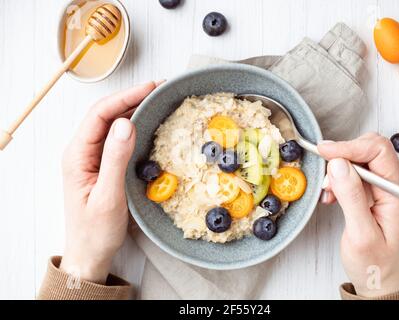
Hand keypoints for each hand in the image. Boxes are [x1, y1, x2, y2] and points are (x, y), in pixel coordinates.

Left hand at [60, 82, 159, 283]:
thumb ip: (115, 159)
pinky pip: (117, 139)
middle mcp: (81, 152)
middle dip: (131, 98)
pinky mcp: (102, 165)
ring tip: (157, 101)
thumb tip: (126, 123)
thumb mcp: (108, 197)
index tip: (150, 88)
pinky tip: (148, 124)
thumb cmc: (96, 231)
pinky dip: (133, 127)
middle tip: (159, 90)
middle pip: (105, 115)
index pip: (100, 115)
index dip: (125, 97)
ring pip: (112, 125)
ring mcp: (91, 158)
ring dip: (133, 110)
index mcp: (77, 156)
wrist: (89, 253)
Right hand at [318, 133, 398, 296]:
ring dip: (338, 170)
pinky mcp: (372, 193)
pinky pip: (353, 174)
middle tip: (326, 174)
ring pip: (358, 160)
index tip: (325, 152)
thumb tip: (339, 165)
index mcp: (397, 193)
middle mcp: (393, 186)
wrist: (379, 280)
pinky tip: (332, 195)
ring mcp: (383, 189)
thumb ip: (351, 197)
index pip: (377, 151)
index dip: (349, 147)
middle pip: (369, 149)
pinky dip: (338, 180)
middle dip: (343, 156)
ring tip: (329, 192)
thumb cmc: (375, 264)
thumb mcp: (361, 234)